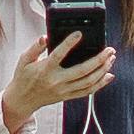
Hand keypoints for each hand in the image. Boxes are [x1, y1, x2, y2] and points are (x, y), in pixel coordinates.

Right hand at [0, 31, 116, 133]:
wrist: (22, 100)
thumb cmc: (23, 77)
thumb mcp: (24, 60)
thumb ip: (35, 47)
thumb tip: (45, 37)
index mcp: (45, 69)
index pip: (59, 54)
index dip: (69, 43)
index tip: (79, 33)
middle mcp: (56, 81)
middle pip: (82, 71)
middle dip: (99, 60)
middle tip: (110, 50)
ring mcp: (63, 90)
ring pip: (88, 82)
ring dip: (102, 70)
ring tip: (111, 59)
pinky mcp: (67, 96)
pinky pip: (87, 91)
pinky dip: (100, 84)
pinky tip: (108, 75)